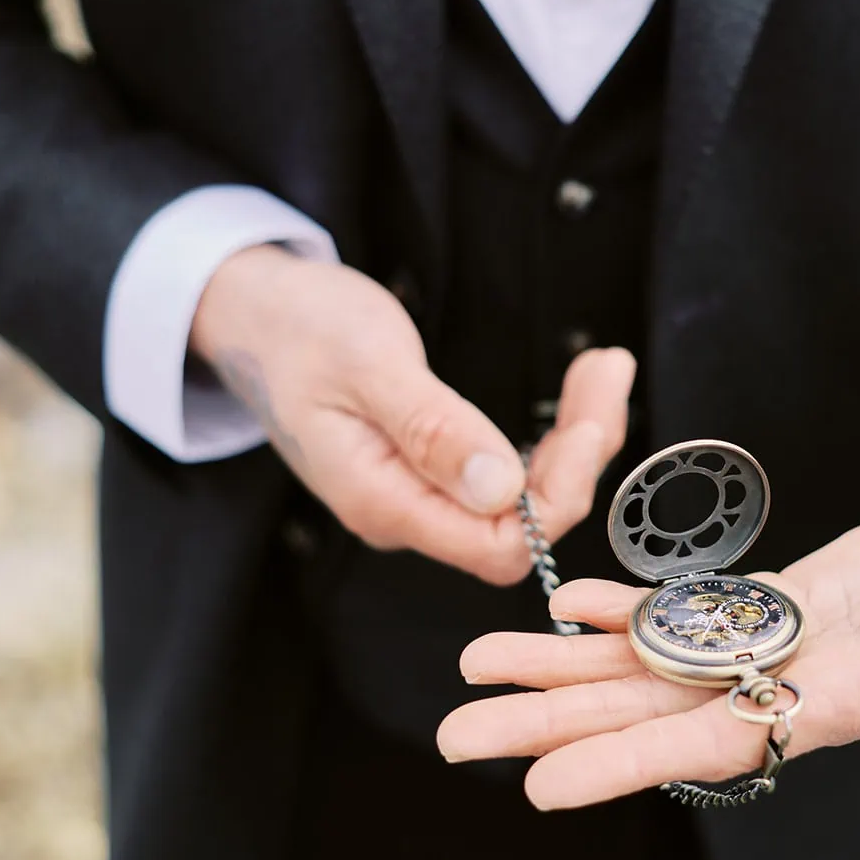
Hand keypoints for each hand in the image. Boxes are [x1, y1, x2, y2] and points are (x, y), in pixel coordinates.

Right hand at [191, 245, 633, 583]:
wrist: (250, 313)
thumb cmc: (298, 327)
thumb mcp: (367, 363)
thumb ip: (432, 429)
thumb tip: (500, 490)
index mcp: (383, 503)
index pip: (500, 546)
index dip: (557, 498)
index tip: (588, 424)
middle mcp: (405, 513)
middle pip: (523, 525)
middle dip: (581, 455)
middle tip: (609, 371)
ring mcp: (417, 494)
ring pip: (524, 498)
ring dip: (576, 437)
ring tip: (604, 367)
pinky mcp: (430, 468)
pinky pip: (508, 472)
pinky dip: (552, 431)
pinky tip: (576, 388)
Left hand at [435, 481, 859, 807]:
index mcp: (843, 699)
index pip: (716, 741)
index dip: (628, 762)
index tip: (539, 785)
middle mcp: (793, 686)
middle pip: (651, 714)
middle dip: (552, 724)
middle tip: (454, 734)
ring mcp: (778, 647)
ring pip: (651, 665)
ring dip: (563, 667)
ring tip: (478, 666)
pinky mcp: (778, 606)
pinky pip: (685, 615)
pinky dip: (622, 609)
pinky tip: (565, 606)